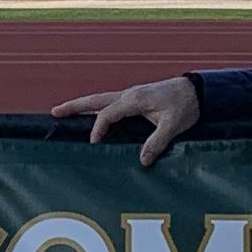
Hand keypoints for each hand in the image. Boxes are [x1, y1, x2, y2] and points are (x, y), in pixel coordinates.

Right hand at [53, 76, 199, 167]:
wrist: (197, 90)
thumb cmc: (186, 105)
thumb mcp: (173, 125)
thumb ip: (156, 142)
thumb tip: (142, 161)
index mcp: (134, 99)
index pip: (107, 114)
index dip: (98, 129)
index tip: (94, 143)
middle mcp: (129, 94)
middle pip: (95, 100)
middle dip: (75, 106)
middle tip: (54, 112)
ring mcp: (131, 95)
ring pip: (101, 99)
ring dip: (83, 105)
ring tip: (65, 111)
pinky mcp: (136, 98)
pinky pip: (110, 102)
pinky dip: (97, 108)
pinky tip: (92, 115)